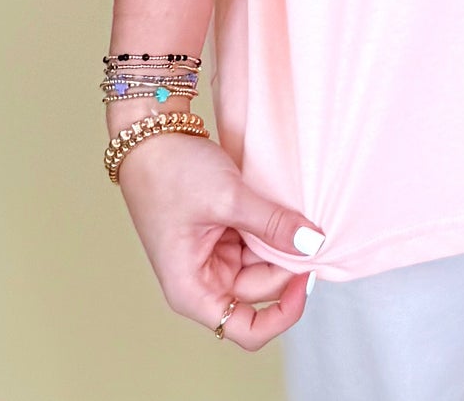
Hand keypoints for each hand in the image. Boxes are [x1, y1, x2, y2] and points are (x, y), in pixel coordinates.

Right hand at [114, 122, 324, 349]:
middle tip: (308, 226)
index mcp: (192, 291)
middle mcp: (202, 282)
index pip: (247, 330)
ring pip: (262, 264)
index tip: (307, 276)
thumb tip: (313, 244)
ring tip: (293, 210)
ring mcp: (212, 258)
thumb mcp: (228, 197)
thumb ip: (272, 224)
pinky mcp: (220, 236)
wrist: (150, 133)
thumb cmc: (171, 172)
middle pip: (261, 291)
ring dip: (280, 242)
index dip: (283, 313)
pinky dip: (271, 228)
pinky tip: (283, 208)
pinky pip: (256, 242)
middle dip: (286, 263)